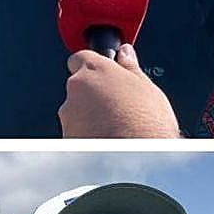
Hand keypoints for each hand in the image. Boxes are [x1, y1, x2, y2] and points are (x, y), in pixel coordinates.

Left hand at [60, 44, 181, 137]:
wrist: (139, 159)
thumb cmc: (146, 125)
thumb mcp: (147, 88)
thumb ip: (130, 67)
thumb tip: (125, 54)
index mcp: (95, 71)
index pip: (81, 57)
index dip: (93, 66)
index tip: (103, 73)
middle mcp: (76, 90)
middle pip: (79, 86)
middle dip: (93, 94)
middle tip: (117, 105)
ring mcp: (69, 116)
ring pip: (76, 110)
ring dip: (90, 116)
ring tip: (115, 126)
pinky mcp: (66, 137)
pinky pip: (75, 131)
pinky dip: (87, 134)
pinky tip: (108, 139)